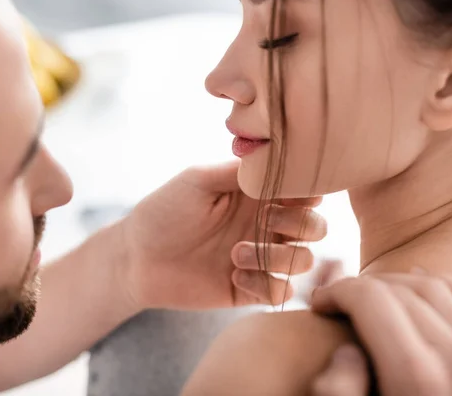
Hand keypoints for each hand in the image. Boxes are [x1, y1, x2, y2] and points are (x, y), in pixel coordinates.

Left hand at [117, 160, 326, 310]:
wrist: (136, 258)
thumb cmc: (163, 212)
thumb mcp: (198, 179)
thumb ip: (240, 171)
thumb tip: (279, 159)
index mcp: (257, 196)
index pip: (304, 192)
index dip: (306, 192)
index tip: (284, 194)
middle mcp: (266, 226)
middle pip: (315, 228)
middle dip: (298, 224)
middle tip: (264, 220)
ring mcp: (260, 258)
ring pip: (304, 261)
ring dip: (278, 257)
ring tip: (236, 254)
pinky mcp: (250, 289)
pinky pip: (281, 292)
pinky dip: (266, 285)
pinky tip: (235, 277)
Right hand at [310, 272, 451, 395]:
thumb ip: (339, 393)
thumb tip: (347, 349)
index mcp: (415, 375)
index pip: (369, 297)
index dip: (336, 291)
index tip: (318, 303)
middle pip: (397, 290)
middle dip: (358, 287)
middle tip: (336, 302)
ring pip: (433, 287)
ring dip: (394, 284)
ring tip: (369, 297)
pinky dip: (444, 284)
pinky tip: (417, 284)